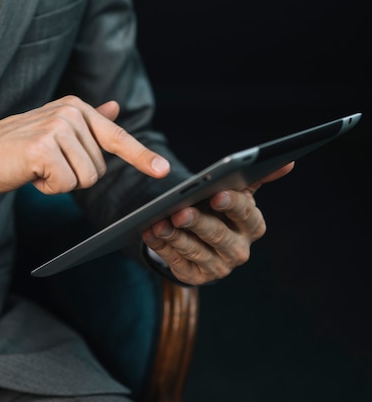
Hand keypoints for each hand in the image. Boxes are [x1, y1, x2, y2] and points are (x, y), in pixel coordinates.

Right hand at [0, 95, 169, 193]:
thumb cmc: (17, 146)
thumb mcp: (55, 128)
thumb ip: (89, 123)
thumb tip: (116, 108)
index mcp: (76, 108)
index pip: (116, 137)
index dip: (141, 156)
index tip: (163, 170)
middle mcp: (70, 113)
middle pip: (99, 169)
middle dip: (73, 175)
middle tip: (46, 164)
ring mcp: (57, 128)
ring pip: (85, 179)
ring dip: (61, 182)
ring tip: (38, 168)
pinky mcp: (43, 148)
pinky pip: (65, 185)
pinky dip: (48, 188)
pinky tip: (31, 174)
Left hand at [142, 163, 294, 284]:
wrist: (202, 238)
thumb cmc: (219, 209)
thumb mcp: (236, 193)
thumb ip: (255, 177)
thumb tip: (287, 160)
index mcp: (253, 226)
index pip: (245, 214)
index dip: (231, 204)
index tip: (216, 194)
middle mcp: (239, 250)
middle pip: (218, 235)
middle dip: (197, 222)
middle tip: (179, 212)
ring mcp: (218, 267)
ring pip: (195, 251)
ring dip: (175, 237)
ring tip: (157, 223)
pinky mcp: (196, 277)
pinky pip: (177, 262)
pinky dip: (162, 248)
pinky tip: (149, 233)